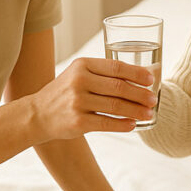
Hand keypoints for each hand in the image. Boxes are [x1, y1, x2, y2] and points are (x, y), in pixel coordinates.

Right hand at [30, 58, 156, 140]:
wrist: (37, 114)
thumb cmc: (65, 92)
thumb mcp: (78, 74)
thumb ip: (103, 74)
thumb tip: (139, 79)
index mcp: (82, 65)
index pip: (116, 67)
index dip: (136, 73)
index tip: (151, 80)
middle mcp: (79, 81)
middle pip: (119, 87)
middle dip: (140, 94)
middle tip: (153, 100)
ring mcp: (77, 102)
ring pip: (115, 106)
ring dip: (136, 110)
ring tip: (148, 113)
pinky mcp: (78, 122)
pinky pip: (107, 123)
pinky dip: (123, 124)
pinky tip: (132, 125)